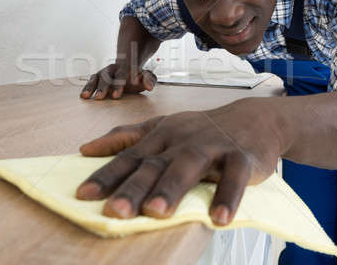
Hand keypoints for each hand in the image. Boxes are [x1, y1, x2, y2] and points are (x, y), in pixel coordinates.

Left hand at [75, 99, 282, 225]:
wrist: (253, 118)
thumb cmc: (200, 129)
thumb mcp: (161, 127)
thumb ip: (125, 137)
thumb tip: (85, 149)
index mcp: (160, 137)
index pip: (129, 157)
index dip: (106, 175)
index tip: (83, 195)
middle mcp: (182, 141)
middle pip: (154, 164)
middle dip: (134, 187)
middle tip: (115, 211)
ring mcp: (211, 147)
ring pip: (189, 166)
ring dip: (172, 188)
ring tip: (155, 213)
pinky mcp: (241, 157)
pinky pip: (235, 176)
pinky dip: (228, 196)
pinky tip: (218, 218)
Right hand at [80, 62, 156, 99]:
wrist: (129, 67)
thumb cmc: (138, 76)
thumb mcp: (147, 76)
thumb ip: (149, 80)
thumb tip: (149, 87)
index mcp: (124, 68)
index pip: (121, 76)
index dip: (118, 85)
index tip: (116, 95)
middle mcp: (112, 69)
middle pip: (106, 76)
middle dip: (103, 87)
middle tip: (100, 97)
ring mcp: (103, 73)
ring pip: (96, 78)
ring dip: (90, 87)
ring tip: (85, 96)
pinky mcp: (97, 78)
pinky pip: (91, 81)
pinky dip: (86, 88)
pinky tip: (83, 96)